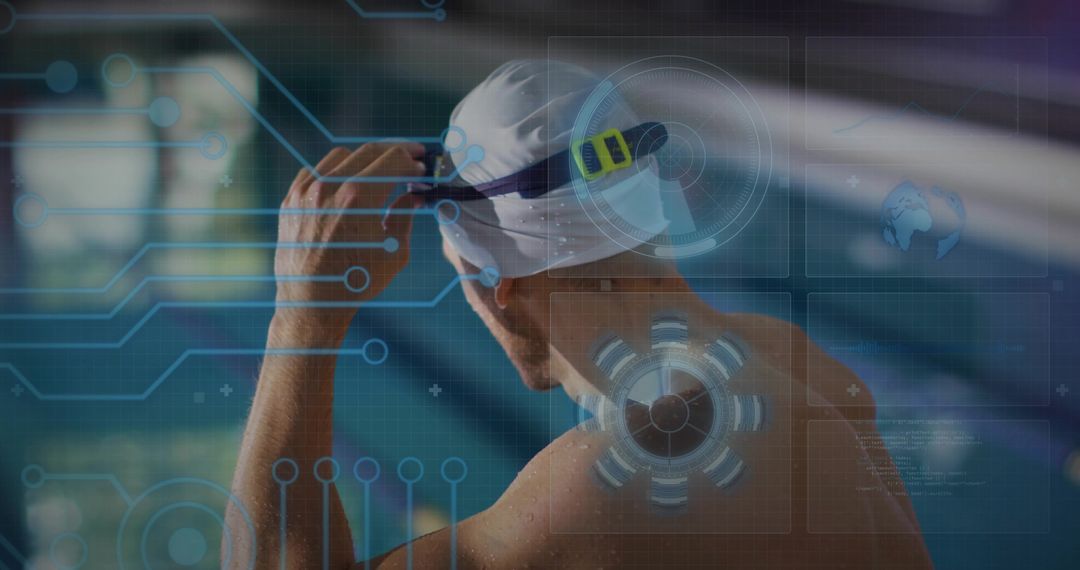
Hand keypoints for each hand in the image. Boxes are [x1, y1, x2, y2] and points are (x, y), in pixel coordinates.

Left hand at [273, 143, 425, 334]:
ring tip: (380, 171)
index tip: (422, 166)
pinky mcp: (292, 199)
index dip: (413, 160)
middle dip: (396, 151)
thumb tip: (414, 194)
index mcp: (359, 198)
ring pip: (341, 156)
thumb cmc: (357, 282)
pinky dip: (337, 172)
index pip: (393, 160)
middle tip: (412, 156)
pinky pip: (316, 171)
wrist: (311, 301)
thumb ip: (405, 215)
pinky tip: (349, 184)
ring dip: (366, 159)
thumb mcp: (394, 252)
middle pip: (370, 151)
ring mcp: (307, 191)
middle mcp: (330, 187)